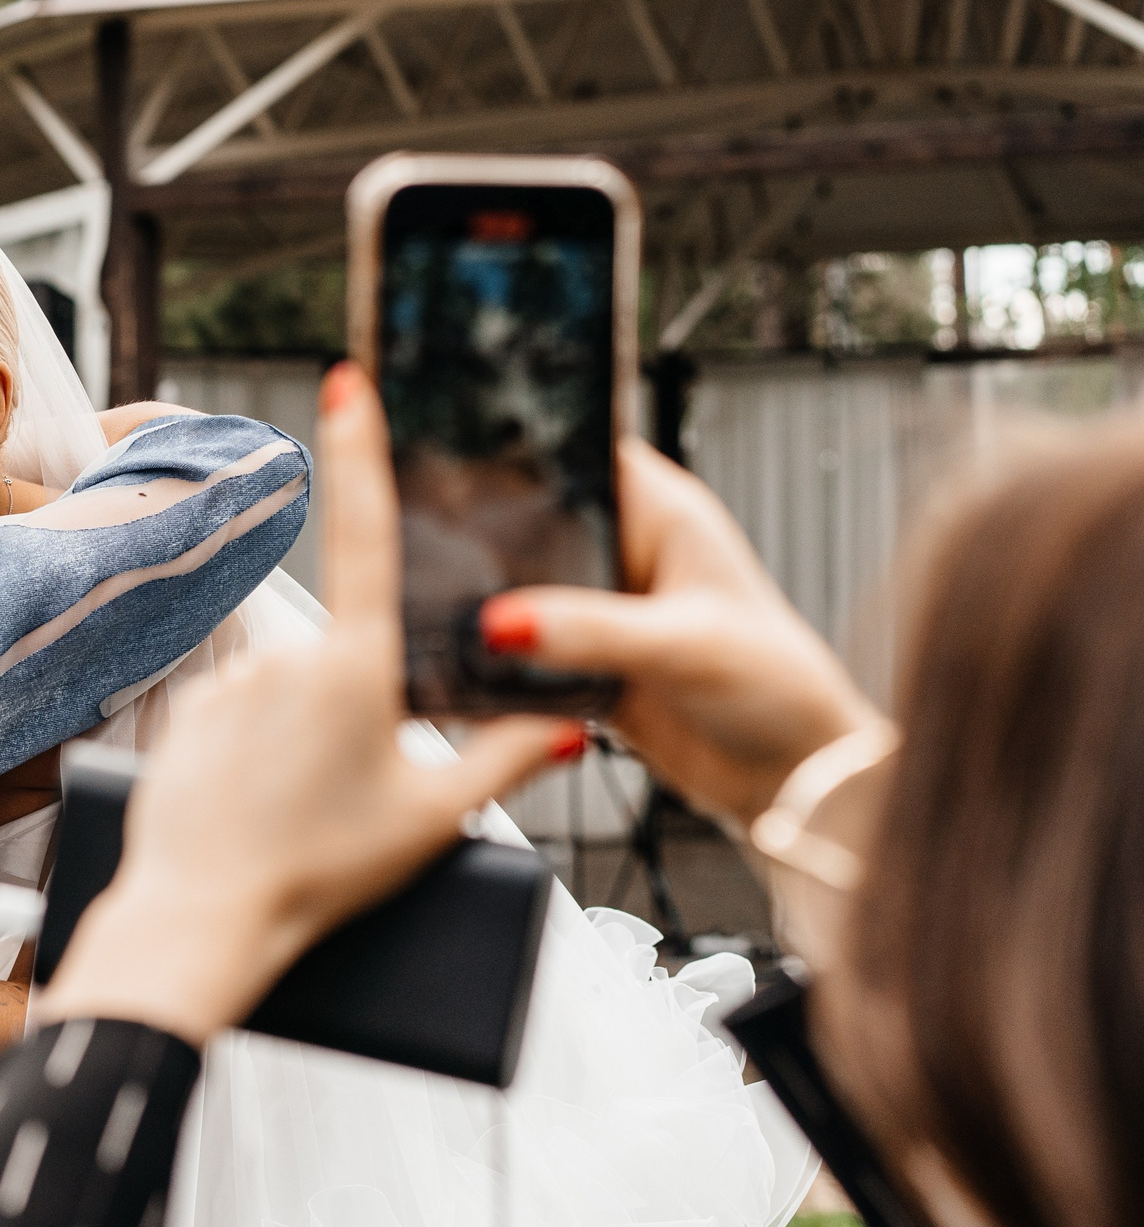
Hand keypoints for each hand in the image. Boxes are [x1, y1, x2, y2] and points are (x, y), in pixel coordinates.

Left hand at [37, 365, 576, 1047]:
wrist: (203, 916)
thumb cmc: (323, 872)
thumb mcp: (433, 818)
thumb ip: (505, 757)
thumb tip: (568, 718)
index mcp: (359, 667)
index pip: (367, 535)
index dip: (362, 454)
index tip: (345, 383)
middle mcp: (288, 656)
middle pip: (343, 656)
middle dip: (354, 710)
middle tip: (345, 795)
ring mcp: (229, 682)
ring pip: (286, 694)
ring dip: (300, 737)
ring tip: (300, 814)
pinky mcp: (184, 712)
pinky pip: (235, 718)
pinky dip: (251, 755)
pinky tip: (255, 808)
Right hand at [483, 439, 883, 830]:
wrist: (787, 775)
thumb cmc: (776, 686)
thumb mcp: (682, 645)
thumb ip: (591, 630)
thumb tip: (502, 622)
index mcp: (662, 515)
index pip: (583, 454)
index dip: (527, 451)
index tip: (462, 464)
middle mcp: (628, 555)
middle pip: (537, 523)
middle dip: (491, 537)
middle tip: (438, 550)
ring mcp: (603, 611)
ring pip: (524, 590)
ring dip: (493, 606)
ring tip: (446, 612)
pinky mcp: (585, 664)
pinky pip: (523, 653)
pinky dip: (499, 661)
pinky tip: (472, 665)